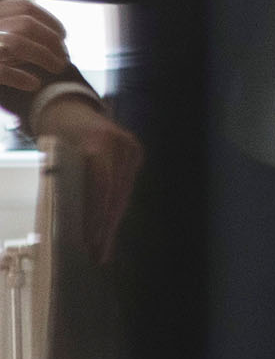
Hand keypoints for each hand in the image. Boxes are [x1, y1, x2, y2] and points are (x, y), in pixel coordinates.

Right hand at [0, 0, 70, 105]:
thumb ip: (14, 29)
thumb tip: (55, 40)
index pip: (24, 7)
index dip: (48, 20)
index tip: (63, 35)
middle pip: (26, 25)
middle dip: (51, 41)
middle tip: (64, 58)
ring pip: (17, 43)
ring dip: (44, 56)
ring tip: (57, 68)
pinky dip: (20, 77)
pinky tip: (33, 83)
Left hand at [35, 98, 139, 262]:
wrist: (69, 105)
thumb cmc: (56, 131)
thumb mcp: (54, 152)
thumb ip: (64, 177)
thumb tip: (67, 217)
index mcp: (100, 141)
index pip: (103, 185)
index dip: (98, 214)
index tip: (91, 239)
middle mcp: (122, 144)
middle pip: (116, 193)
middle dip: (106, 226)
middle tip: (98, 254)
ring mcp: (132, 148)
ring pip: (123, 193)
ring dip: (112, 222)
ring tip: (103, 249)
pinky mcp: (135, 155)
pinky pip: (125, 187)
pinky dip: (115, 208)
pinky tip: (109, 228)